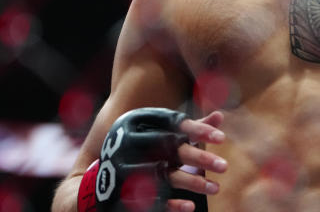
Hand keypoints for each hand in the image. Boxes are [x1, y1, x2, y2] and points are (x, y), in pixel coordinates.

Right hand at [78, 108, 226, 211]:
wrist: (94, 182)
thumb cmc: (138, 150)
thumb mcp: (158, 133)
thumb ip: (189, 128)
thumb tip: (221, 116)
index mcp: (139, 125)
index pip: (173, 124)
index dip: (198, 130)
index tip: (222, 137)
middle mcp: (131, 144)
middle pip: (171, 150)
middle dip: (200, 158)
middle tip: (225, 166)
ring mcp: (126, 169)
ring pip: (166, 176)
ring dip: (192, 182)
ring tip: (216, 188)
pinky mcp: (124, 193)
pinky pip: (152, 198)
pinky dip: (172, 204)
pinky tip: (191, 206)